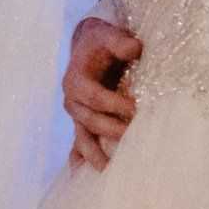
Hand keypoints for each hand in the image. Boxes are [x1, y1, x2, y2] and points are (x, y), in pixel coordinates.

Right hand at [64, 12, 142, 170]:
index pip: (95, 96)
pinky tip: (80, 173)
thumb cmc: (101, 42)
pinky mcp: (82, 122)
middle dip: (111, 129)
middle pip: (90, 119)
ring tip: (106, 170)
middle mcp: (72, 100)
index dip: (114, 104)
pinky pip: (79, 142)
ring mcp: (76, 114)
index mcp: (76, 80)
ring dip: (93, 153)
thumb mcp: (109, 35)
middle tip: (134, 136)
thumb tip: (135, 48)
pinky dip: (79, 157)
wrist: (90, 47)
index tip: (136, 109)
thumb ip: (120, 42)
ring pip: (82, 136)